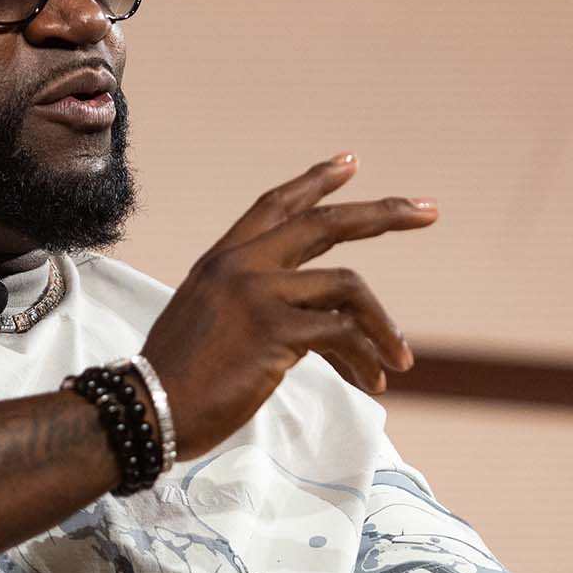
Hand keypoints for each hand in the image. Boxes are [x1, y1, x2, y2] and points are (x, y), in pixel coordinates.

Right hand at [141, 155, 435, 458]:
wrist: (144, 410)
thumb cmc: (173, 382)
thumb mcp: (210, 324)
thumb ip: (254, 307)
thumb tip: (314, 326)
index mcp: (222, 261)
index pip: (276, 205)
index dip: (315, 181)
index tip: (350, 163)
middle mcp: (240, 265)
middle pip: (325, 222)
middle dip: (383, 214)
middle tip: (428, 211)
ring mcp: (258, 293)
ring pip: (348, 286)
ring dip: (382, 324)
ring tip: (400, 359)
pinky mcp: (274, 329)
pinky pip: (343, 333)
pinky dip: (366, 356)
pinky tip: (374, 379)